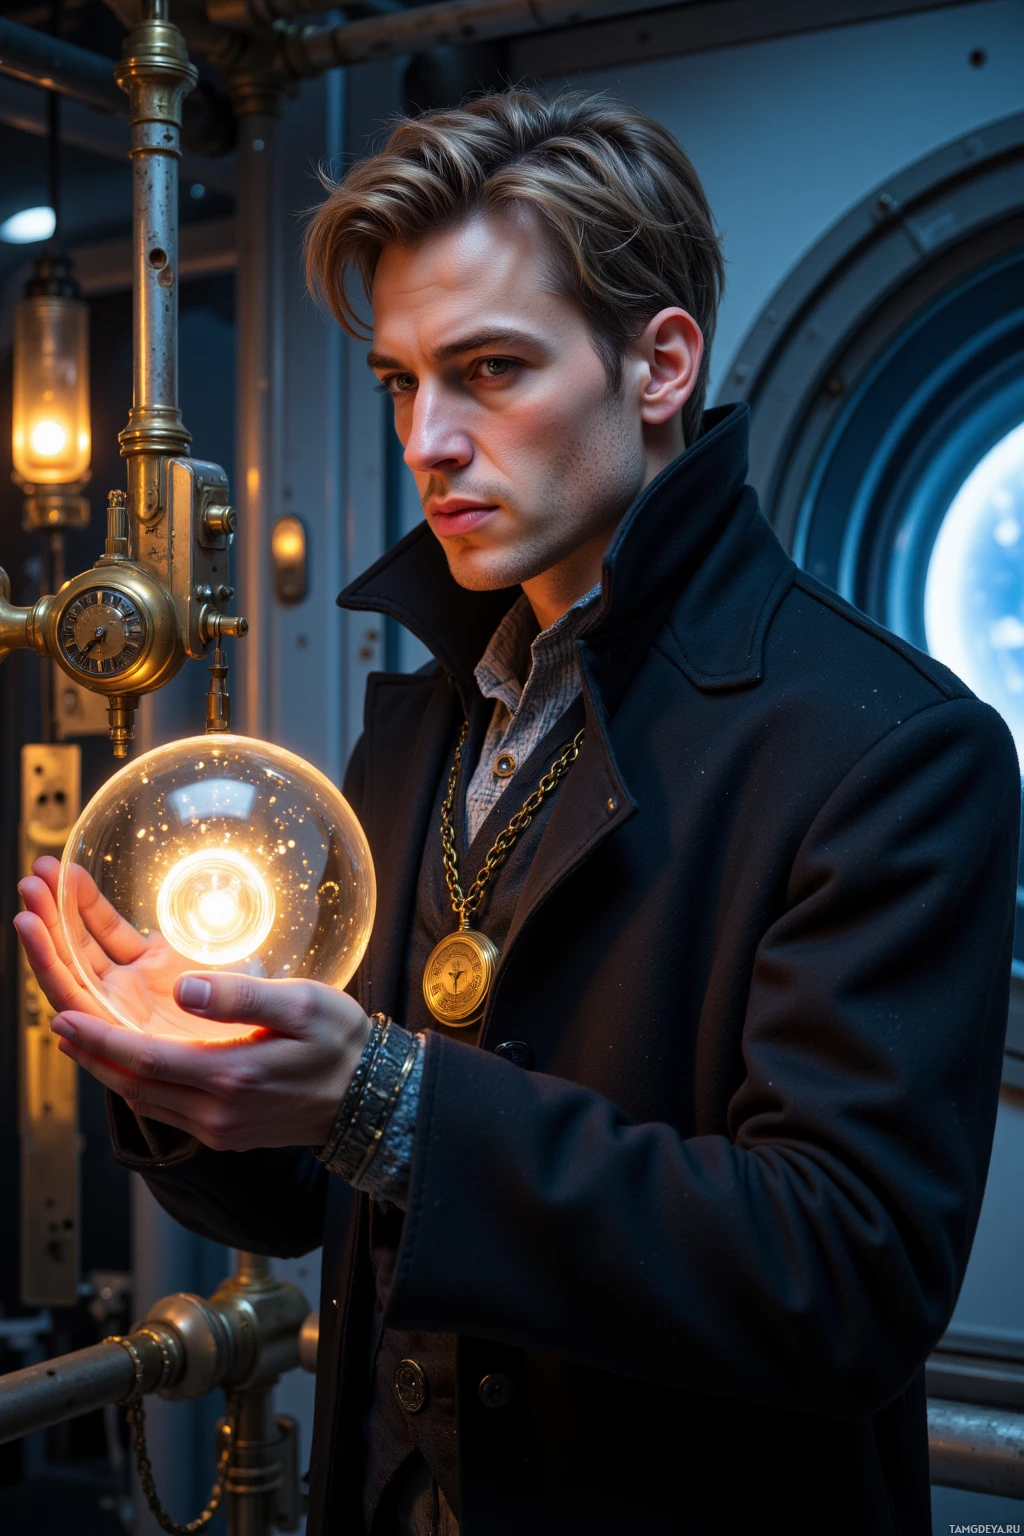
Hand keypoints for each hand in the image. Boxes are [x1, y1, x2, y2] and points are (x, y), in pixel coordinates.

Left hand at [15, 856, 372, 1149]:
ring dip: (106, 1067)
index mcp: (231, 1078)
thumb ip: (240, 997)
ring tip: (77, 1034)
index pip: (144, 1059)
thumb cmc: (343, 1044)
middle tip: (55, 1020)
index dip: (98, 1038)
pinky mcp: (223, 1132)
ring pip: (142, 1098)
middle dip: (88, 1050)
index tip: (62, 1017)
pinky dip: (134, 1080)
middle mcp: (216, 1114)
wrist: (374, 1098)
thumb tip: (184, 986)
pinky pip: (163, 1107)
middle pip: (130, 1084)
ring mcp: (217, 1129)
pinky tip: (125, 1058)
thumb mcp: (302, 1004)